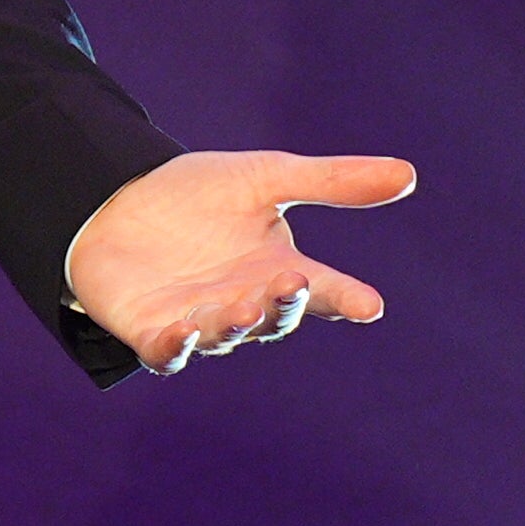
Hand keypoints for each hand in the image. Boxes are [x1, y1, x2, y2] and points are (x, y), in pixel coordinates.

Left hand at [65, 148, 415, 373]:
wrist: (115, 200)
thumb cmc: (198, 196)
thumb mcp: (266, 178)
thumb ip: (331, 181)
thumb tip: (409, 174)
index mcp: (277, 271)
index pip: (323, 291)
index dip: (346, 299)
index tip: (369, 305)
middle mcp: (244, 304)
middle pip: (274, 315)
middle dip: (283, 303)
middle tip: (291, 282)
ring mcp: (199, 322)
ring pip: (224, 334)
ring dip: (236, 323)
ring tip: (246, 306)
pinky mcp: (151, 333)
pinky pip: (168, 351)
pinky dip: (177, 347)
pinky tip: (183, 332)